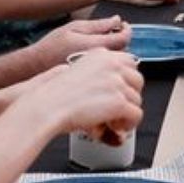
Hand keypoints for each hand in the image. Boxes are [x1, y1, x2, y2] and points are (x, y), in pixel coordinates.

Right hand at [25, 49, 143, 137]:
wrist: (46, 106)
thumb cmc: (53, 94)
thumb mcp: (75, 72)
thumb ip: (96, 74)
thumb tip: (114, 88)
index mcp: (100, 55)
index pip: (128, 61)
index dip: (126, 80)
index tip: (120, 91)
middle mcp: (111, 64)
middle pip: (137, 80)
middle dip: (128, 96)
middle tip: (115, 109)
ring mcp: (117, 82)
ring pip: (137, 99)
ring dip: (126, 112)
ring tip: (112, 121)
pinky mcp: (119, 102)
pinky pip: (136, 115)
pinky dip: (128, 124)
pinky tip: (114, 127)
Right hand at [37, 16, 132, 67]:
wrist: (35, 67)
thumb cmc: (51, 47)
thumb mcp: (74, 28)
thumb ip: (98, 25)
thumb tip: (117, 20)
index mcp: (96, 47)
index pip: (124, 39)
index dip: (127, 30)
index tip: (123, 25)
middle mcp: (99, 64)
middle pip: (124, 53)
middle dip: (120, 42)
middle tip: (111, 35)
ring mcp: (96, 76)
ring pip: (117, 66)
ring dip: (115, 56)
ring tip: (100, 48)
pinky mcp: (92, 84)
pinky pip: (107, 76)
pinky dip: (107, 67)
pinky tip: (95, 62)